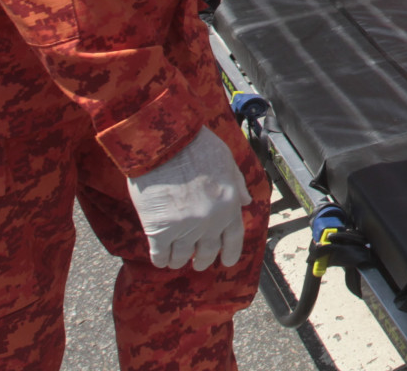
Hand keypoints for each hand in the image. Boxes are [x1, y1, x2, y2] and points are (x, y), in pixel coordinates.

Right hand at [125, 127, 250, 269]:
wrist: (166, 143)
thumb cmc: (196, 147)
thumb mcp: (227, 161)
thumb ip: (237, 184)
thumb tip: (246, 202)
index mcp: (229, 204)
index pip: (234, 238)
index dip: (231, 253)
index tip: (228, 262)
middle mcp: (210, 221)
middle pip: (208, 251)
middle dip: (203, 260)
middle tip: (198, 262)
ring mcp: (185, 227)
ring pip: (183, 257)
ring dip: (180, 261)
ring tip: (176, 261)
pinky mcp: (159, 230)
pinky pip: (160, 255)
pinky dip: (161, 259)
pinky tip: (161, 259)